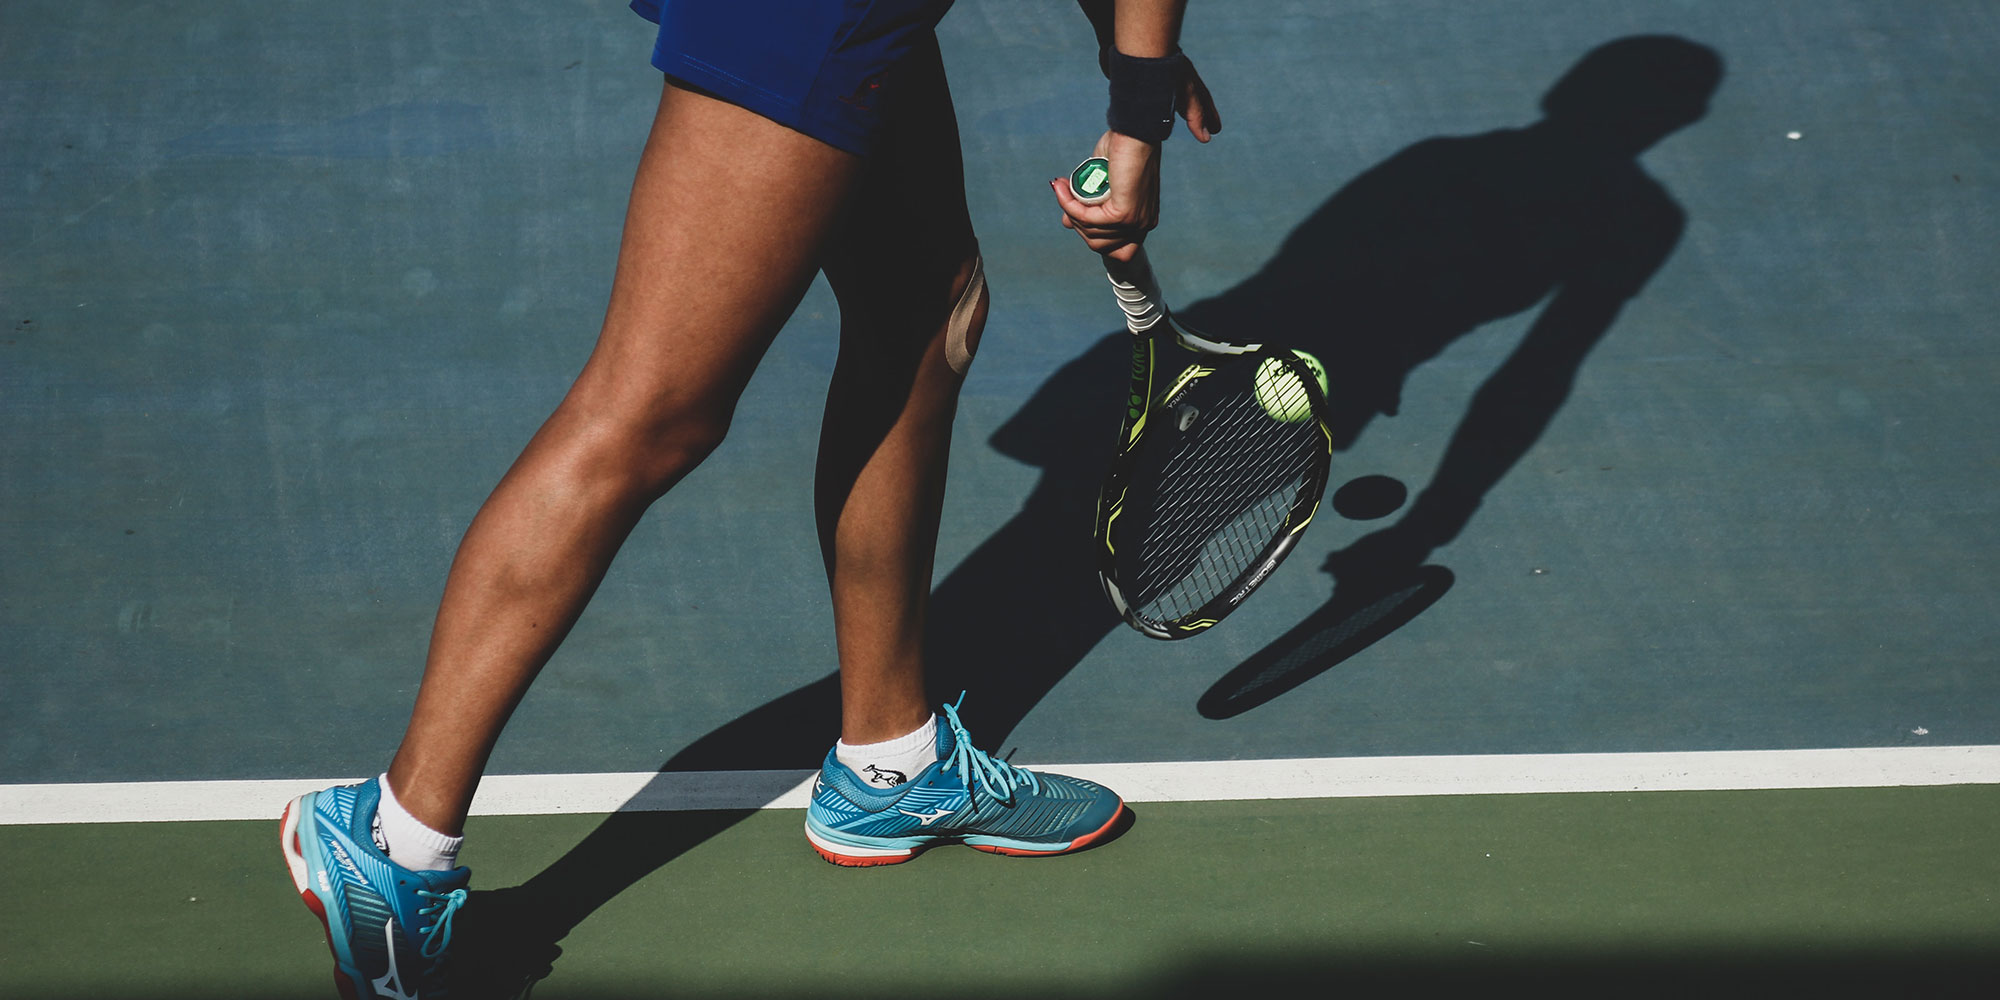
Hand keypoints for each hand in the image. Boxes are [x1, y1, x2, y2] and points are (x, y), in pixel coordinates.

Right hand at [1052, 57, 1220, 260]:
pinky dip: (1070, 205)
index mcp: (1143, 220)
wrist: (1135, 132)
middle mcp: (1143, 225)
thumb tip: (1067, 223)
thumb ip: (1089, 205)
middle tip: (1065, 198)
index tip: (1074, 217)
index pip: (1118, 250)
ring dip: (1070, 211)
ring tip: (1061, 187)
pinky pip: (1088, 218)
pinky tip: (1062, 188)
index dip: (1092, 236)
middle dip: (1077, 224)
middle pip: (1100, 245)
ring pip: (1091, 233)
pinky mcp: (1124, 214)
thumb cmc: (1123, 149)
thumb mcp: (1102, 183)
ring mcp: (1135, 222)